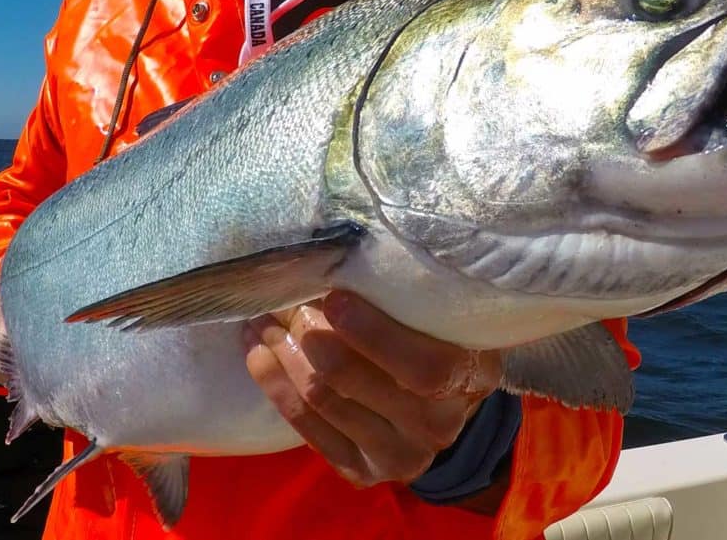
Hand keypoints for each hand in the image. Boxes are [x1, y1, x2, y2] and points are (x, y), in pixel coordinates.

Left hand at [243, 291, 501, 487]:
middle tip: (284, 299)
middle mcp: (437, 426)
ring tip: (263, 317)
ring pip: (322, 400)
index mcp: (469, 378)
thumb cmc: (444, 337)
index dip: (372, 333)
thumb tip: (340, 254)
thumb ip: (410, 295)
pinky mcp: (361, 472)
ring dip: (283, 353)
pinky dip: (275, 385)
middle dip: (308, 333)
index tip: (332, 296)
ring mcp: (398, 456)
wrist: (448, 404)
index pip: (422, 367)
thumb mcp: (445, 312)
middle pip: (354, 381)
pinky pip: (305, 429)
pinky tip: (257, 352)